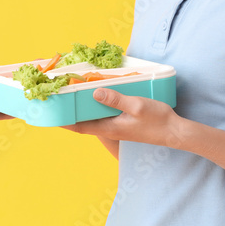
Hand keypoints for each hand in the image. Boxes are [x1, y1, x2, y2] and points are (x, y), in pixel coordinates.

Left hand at [63, 87, 185, 147]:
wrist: (175, 132)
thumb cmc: (157, 120)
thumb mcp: (137, 106)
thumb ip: (116, 99)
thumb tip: (94, 93)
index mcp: (110, 128)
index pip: (79, 127)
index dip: (63, 122)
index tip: (49, 117)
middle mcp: (110, 129)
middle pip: (82, 123)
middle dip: (68, 115)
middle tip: (56, 103)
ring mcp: (116, 127)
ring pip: (92, 120)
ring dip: (80, 111)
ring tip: (70, 99)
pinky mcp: (123, 123)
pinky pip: (103, 116)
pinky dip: (94, 108)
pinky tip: (95, 98)